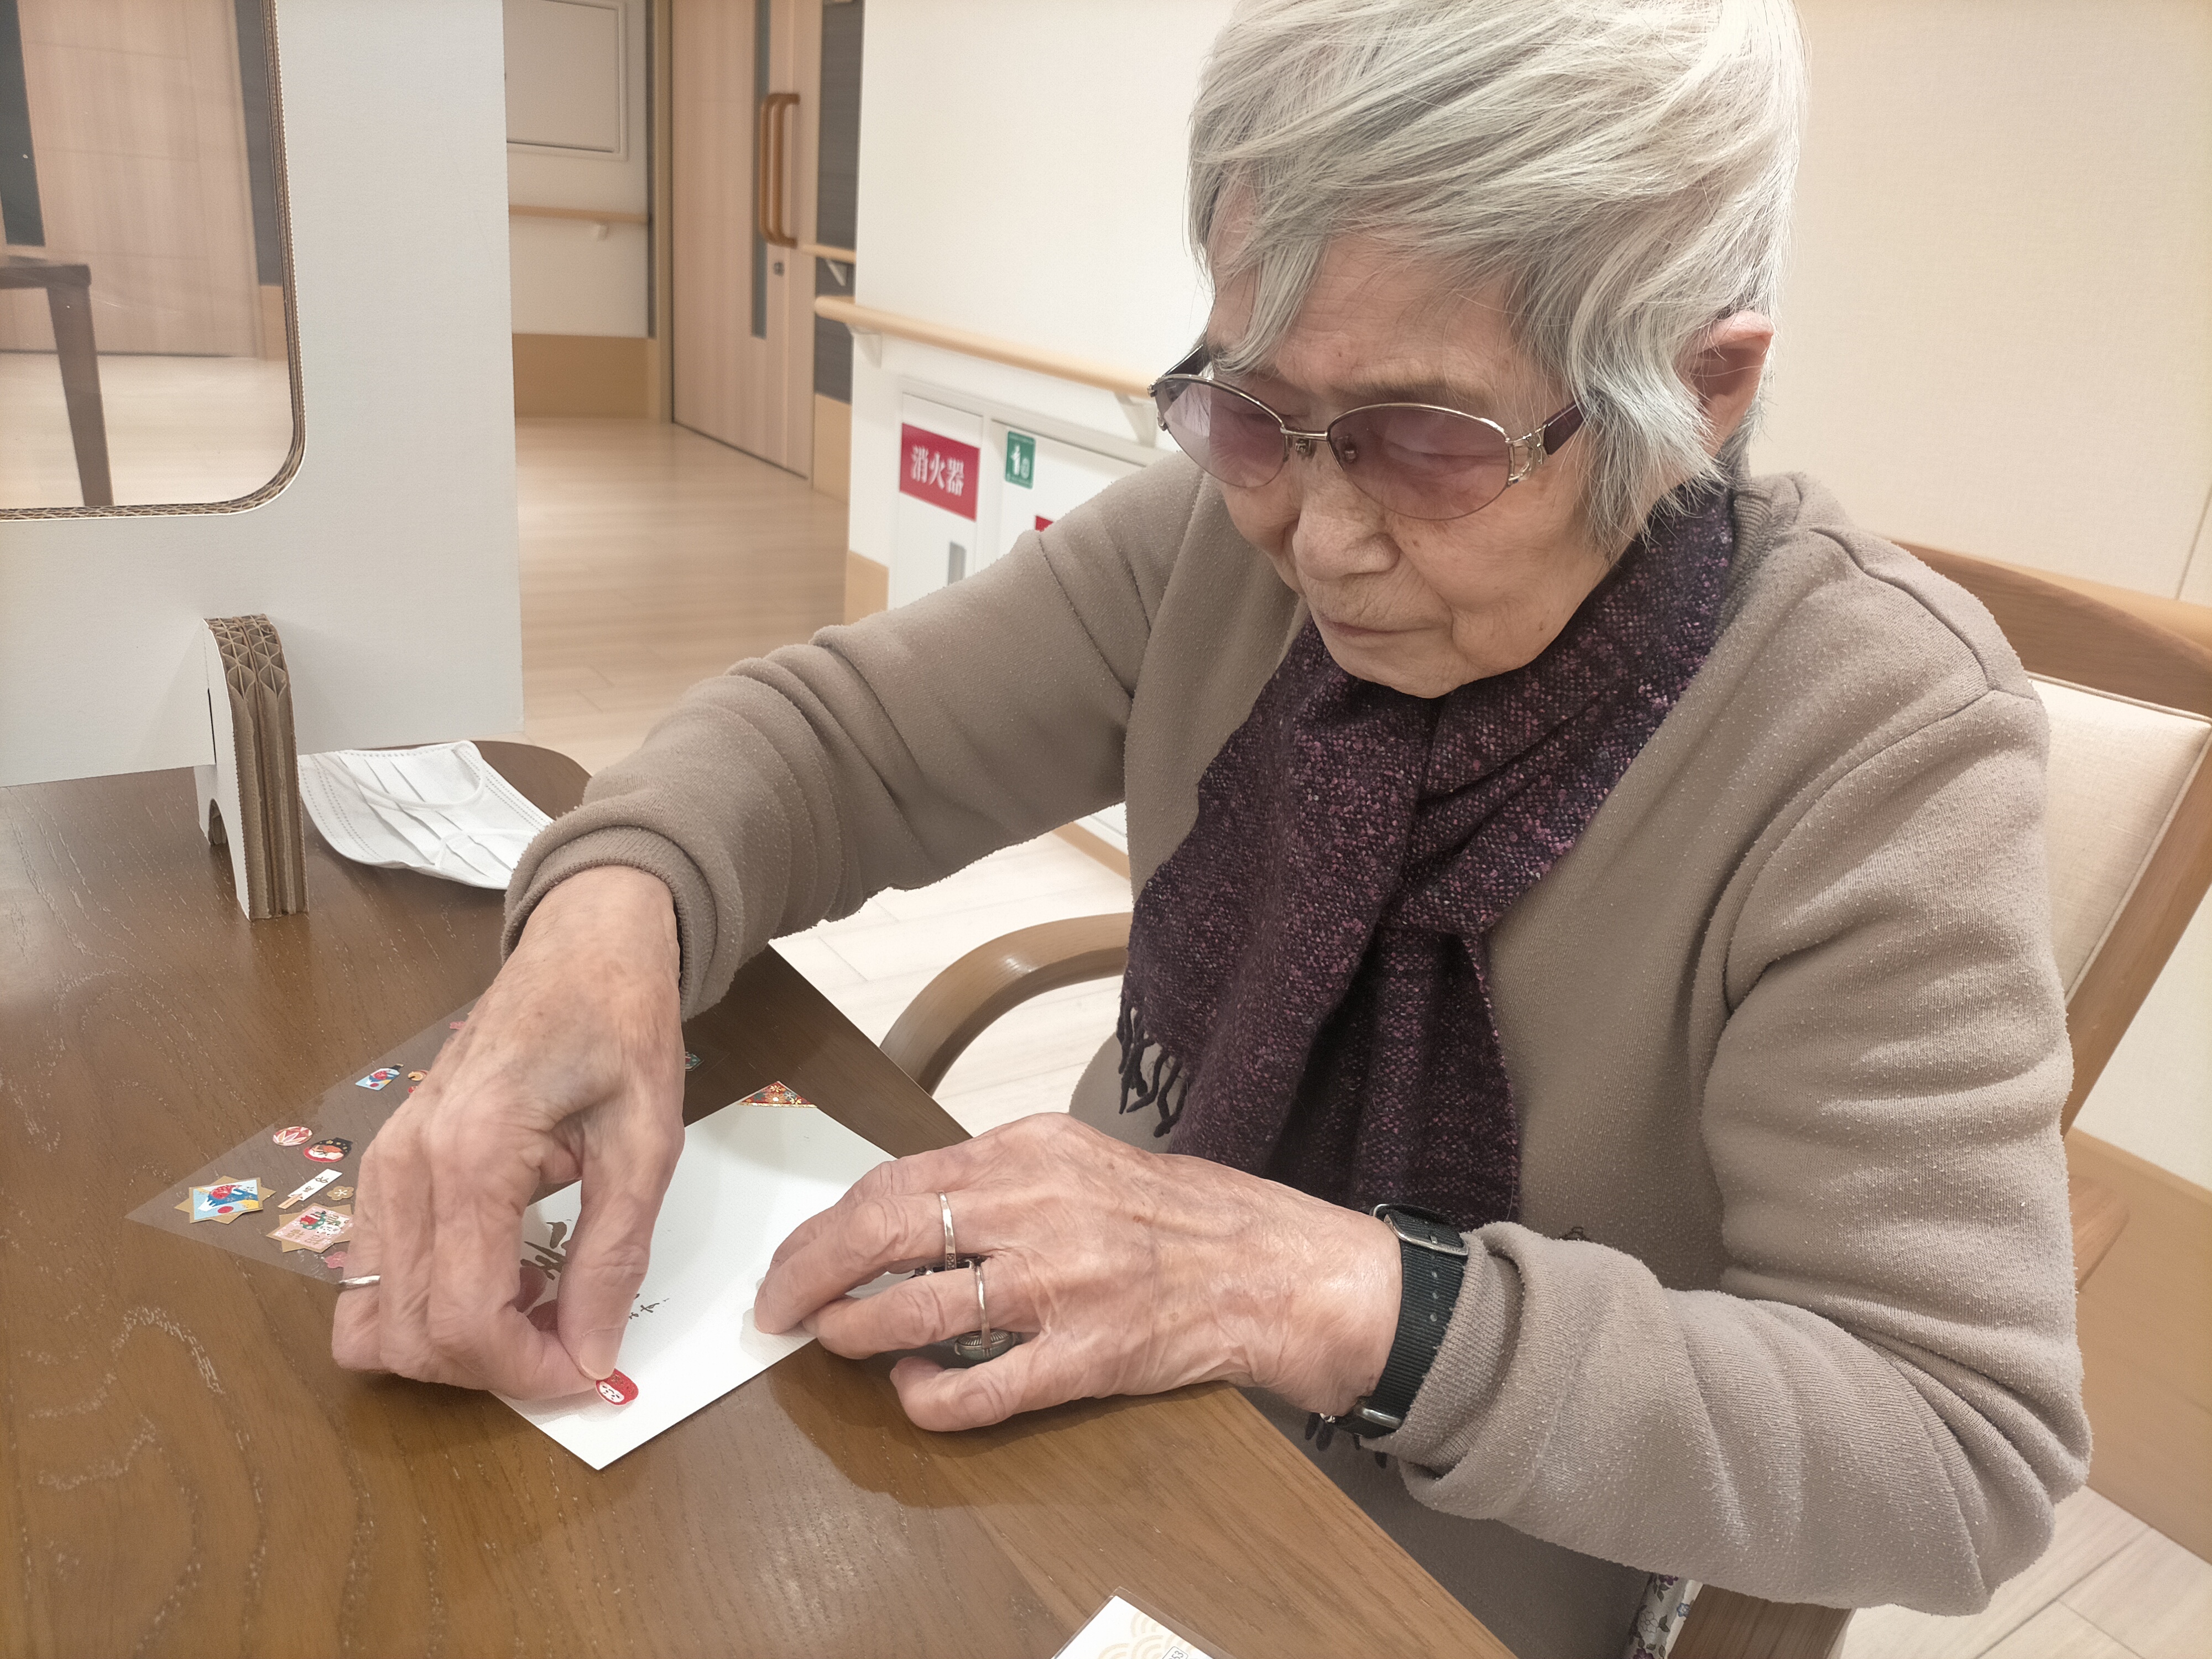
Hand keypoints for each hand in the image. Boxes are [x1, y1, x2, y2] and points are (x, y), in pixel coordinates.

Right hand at [331, 865, 685, 1396]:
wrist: (582, 947)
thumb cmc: (619, 1026)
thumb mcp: (646, 1142)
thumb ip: (612, 1256)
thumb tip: (593, 1355)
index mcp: (472, 1155)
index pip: (465, 1320)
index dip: (527, 1371)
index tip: (589, 1369)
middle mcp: (405, 1166)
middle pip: (409, 1334)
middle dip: (492, 1367)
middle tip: (571, 1341)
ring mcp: (382, 1165)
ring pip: (373, 1319)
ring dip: (454, 1344)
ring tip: (537, 1307)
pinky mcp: (383, 1166)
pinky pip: (371, 1275)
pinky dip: (426, 1307)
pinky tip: (502, 1277)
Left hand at [753, 1113, 1400, 1430]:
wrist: (1270, 1266)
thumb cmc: (1173, 1213)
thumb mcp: (1076, 1156)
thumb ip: (993, 1173)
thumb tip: (900, 1207)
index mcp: (1029, 1151)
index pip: (892, 1182)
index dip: (825, 1227)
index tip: (794, 1256)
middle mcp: (1037, 1208)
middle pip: (884, 1235)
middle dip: (811, 1275)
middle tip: (778, 1307)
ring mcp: (1060, 1286)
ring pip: (914, 1309)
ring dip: (853, 1331)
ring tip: (833, 1340)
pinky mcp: (1084, 1357)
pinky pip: (979, 1388)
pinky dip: (926, 1394)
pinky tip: (912, 1387)